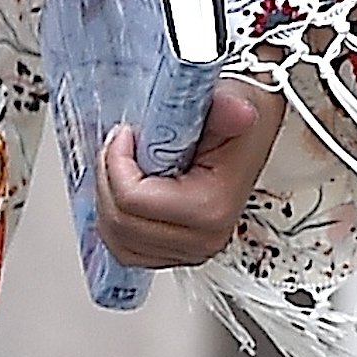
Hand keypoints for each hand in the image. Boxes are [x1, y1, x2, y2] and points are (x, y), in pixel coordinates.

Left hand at [95, 80, 284, 270]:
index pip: (132, 200)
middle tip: (123, 146)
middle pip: (120, 222)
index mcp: (211, 208)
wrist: (248, 135)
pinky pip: (125, 248)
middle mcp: (203, 239)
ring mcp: (188, 250)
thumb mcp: (229, 105)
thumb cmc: (234, 123)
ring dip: (109, 197)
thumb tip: (237, 111)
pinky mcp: (175, 251)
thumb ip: (226, 109)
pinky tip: (126, 188)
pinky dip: (115, 218)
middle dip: (110, 176)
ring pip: (117, 238)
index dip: (116, 161)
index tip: (126, 133)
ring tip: (125, 167)